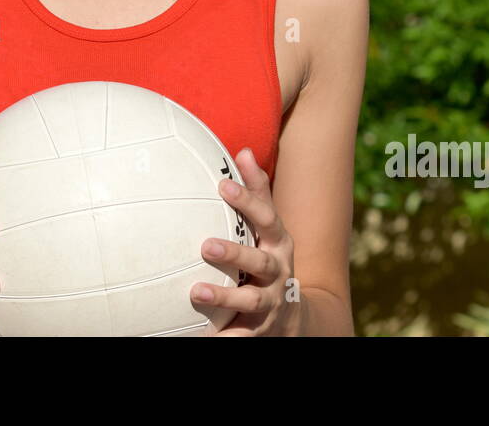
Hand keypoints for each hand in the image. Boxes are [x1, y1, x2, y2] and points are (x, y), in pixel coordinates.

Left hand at [191, 148, 300, 335]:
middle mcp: (278, 273)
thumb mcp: (269, 227)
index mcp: (279, 243)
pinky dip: (224, 338)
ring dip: (224, 298)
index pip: (267, 218)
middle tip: (205, 245)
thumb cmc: (269, 257)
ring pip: (250, 302)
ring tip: (196, 292)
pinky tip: (201, 336)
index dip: (248, 200)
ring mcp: (269, 304)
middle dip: (234, 253)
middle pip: (260, 263)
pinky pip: (240, 336)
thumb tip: (244, 150)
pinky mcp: (258, 331)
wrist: (292, 316)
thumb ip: (257, 192)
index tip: (223, 184)